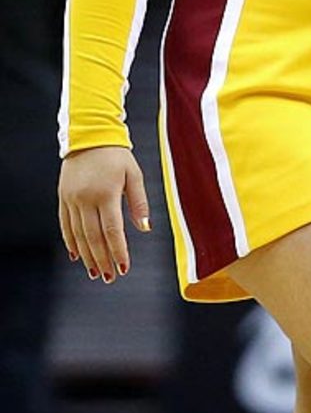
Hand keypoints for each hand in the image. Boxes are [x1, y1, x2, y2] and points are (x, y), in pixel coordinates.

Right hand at [58, 146, 150, 282]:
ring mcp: (72, 200)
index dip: (118, 251)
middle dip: (103, 260)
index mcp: (107, 194)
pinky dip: (70, 242)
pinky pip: (65, 225)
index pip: (112, 230)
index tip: (123, 267)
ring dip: (87, 256)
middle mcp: (86, 199)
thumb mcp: (134, 174)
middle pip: (94, 237)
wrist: (90, 136)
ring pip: (78, 235)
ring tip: (95, 272)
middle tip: (110, 277)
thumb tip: (145, 228)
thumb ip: (139, 202)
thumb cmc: (117, 155)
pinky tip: (76, 255)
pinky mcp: (63, 198)